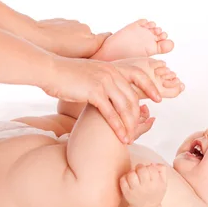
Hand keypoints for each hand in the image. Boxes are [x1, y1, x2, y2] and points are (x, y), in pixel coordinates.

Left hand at [33, 18, 110, 57]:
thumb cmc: (56, 54)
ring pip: (78, 33)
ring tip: (62, 49)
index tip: (101, 48)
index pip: (106, 37)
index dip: (105, 42)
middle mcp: (86, 30)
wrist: (37, 38)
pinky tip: (55, 42)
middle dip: (84, 44)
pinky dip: (63, 34)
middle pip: (90, 37)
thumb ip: (87, 57)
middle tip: (75, 54)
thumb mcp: (77, 62)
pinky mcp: (64, 20)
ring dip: (73, 39)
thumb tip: (91, 58)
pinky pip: (67, 28)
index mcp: (92, 42)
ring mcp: (74, 23)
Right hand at [41, 57, 161, 142]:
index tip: (158, 99)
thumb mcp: (90, 73)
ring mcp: (104, 82)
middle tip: (139, 131)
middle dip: (137, 116)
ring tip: (130, 139)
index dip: (150, 87)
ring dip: (129, 125)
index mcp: (112, 67)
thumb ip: (102, 79)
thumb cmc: (66, 74)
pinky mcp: (94, 92)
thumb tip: (109, 90)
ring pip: (125, 107)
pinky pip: (111, 113)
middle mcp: (111, 73)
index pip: (139, 75)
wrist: (49, 69)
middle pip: (133, 97)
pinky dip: (118, 127)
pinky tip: (122, 137)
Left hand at [120, 164, 167, 206]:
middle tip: (140, 171)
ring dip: (132, 172)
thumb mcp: (164, 183)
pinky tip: (129, 180)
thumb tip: (153, 163)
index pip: (152, 168)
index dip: (149, 166)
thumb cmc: (155, 193)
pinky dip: (125, 177)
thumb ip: (162, 170)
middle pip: (141, 170)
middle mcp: (146, 187)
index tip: (149, 170)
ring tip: (135, 175)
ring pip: (131, 174)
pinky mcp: (126, 193)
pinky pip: (122, 180)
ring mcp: (135, 191)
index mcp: (156, 184)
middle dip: (140, 167)